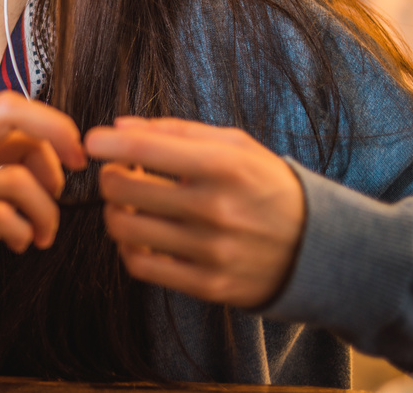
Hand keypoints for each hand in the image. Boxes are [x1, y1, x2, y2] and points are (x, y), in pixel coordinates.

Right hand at [0, 92, 85, 339]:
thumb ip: (8, 172)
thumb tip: (56, 154)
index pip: (8, 107)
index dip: (52, 125)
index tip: (76, 156)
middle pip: (8, 118)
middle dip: (55, 141)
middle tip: (67, 183)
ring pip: (15, 180)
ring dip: (45, 213)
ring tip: (40, 234)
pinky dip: (22, 231)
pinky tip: (18, 244)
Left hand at [84, 116, 305, 308]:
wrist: (319, 248)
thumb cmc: (266, 186)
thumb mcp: (236, 146)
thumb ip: (176, 132)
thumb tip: (119, 127)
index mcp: (225, 166)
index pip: (145, 149)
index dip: (107, 143)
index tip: (93, 142)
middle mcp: (216, 209)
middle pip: (123, 189)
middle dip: (111, 176)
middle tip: (120, 173)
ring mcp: (211, 251)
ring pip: (124, 229)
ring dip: (115, 213)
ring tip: (130, 205)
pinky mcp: (207, 285)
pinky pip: (140, 267)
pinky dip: (129, 249)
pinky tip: (142, 236)